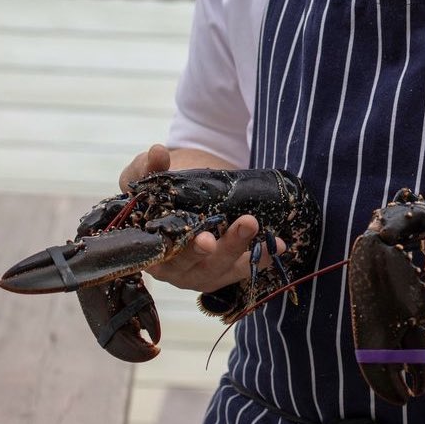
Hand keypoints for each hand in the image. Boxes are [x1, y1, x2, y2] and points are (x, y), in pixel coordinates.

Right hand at [117, 144, 285, 294]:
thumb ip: (148, 166)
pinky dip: (261, 257)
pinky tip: (279, 245)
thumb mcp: (146, 176)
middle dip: (226, 247)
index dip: (187, 250)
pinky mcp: (222, 269)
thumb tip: (158, 151)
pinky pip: (242, 268)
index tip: (206, 240)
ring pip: (223, 268)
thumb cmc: (157, 192)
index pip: (169, 255)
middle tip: (246, 224)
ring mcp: (200, 272)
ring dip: (246, 250)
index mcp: (152, 249)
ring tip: (265, 231)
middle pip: (200, 265)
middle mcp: (175, 269)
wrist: (178, 196)